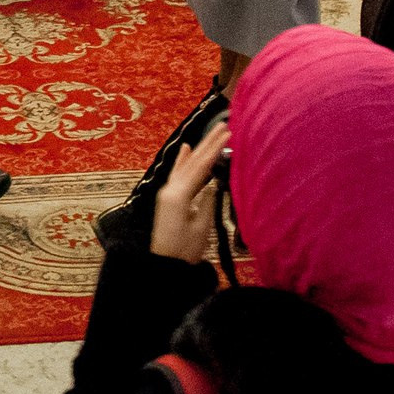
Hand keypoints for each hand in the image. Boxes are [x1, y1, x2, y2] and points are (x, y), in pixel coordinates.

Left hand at [150, 118, 228, 261]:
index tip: (228, 134)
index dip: (215, 150)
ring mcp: (167, 193)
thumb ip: (208, 202)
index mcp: (179, 195)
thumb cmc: (185, 251)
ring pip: (186, 166)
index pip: (201, 167)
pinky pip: (178, 174)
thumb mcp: (202, 227)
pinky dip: (182, 160)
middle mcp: (171, 189)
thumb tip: (215, 182)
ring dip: (199, 150)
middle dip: (208, 144)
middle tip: (223, 127)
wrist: (165, 267)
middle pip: (193, 162)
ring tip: (210, 133)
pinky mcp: (168, 199)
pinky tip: (186, 148)